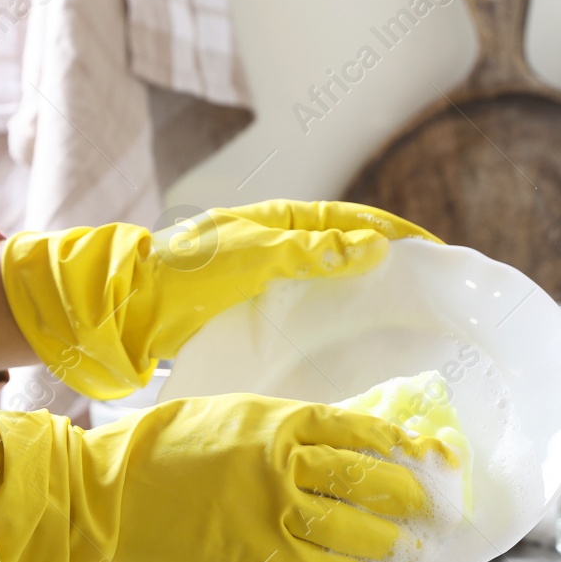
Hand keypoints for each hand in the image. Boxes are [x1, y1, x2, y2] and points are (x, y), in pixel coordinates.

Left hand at [0, 201, 438, 400]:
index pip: (355, 220)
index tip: (436, 255)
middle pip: (350, 249)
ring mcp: (268, 279)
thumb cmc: (181, 276)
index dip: (397, 235)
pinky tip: (355, 341)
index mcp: (281, 220)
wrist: (124, 309)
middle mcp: (278, 245)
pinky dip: (340, 318)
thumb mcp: (250, 257)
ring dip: (368, 294)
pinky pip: (311, 310)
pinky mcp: (256, 312)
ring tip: (407, 317)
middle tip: (433, 291)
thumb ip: (308, 252)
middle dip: (392, 264)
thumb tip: (370, 248)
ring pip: (332, 282)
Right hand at [0, 393, 453, 561]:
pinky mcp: (257, 552)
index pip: (356, 428)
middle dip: (405, 492)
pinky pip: (318, 560)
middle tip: (429, 504)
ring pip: (351, 524)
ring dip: (386, 537)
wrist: (108, 490)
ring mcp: (272, 510)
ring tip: (408, 544)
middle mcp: (283, 463)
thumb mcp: (228, 416)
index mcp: (277, 420)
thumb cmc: (158, 446)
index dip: (395, 443)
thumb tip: (323, 444)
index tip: (420, 451)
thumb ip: (277, 429)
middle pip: (366, 477)